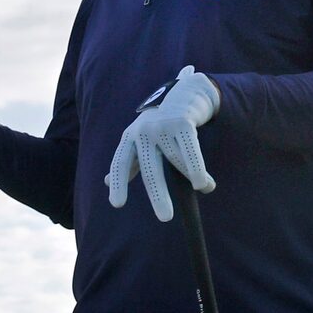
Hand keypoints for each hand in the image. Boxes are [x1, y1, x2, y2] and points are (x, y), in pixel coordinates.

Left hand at [106, 65, 220, 220]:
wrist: (185, 94)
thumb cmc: (159, 126)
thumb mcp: (138, 141)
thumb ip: (127, 162)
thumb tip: (106, 183)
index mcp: (129, 138)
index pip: (120, 163)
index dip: (118, 183)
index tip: (117, 204)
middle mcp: (142, 131)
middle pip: (150, 169)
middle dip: (158, 195)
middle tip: (165, 218)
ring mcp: (162, 126)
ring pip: (177, 162)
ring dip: (194, 178)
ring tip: (205, 187)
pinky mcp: (181, 122)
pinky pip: (191, 152)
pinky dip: (198, 169)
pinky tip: (205, 184)